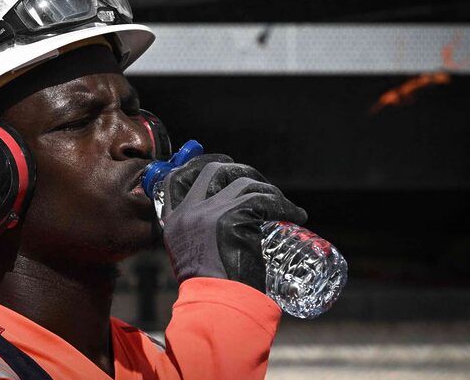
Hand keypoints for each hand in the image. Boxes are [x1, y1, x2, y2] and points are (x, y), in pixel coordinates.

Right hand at [161, 154, 306, 291]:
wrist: (216, 306)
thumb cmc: (211, 289)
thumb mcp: (193, 255)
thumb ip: (199, 235)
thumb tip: (221, 222)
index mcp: (174, 221)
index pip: (177, 177)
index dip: (199, 164)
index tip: (223, 163)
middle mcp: (188, 212)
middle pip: (213, 170)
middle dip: (240, 169)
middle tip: (258, 181)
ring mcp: (208, 212)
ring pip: (244, 182)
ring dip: (268, 190)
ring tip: (283, 205)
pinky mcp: (231, 217)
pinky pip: (263, 200)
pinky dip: (284, 204)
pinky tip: (296, 215)